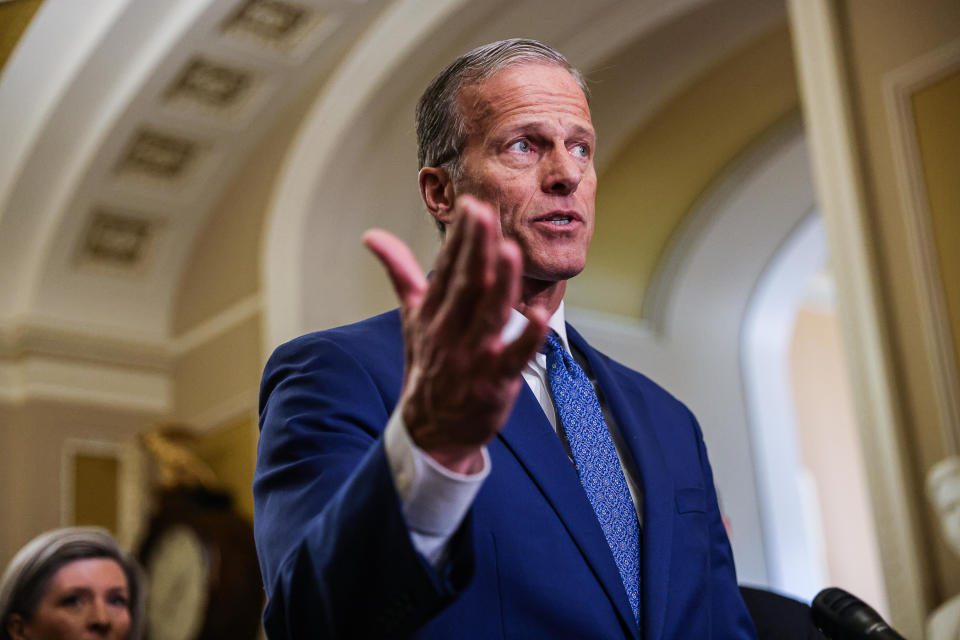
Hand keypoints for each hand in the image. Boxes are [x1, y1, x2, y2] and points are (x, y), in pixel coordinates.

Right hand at [364, 196, 547, 473]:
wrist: (430, 430)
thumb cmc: (427, 365)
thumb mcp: (411, 317)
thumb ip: (399, 272)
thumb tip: (372, 236)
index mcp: (431, 313)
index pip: (446, 269)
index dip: (459, 238)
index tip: (471, 206)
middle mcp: (448, 332)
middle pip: (466, 285)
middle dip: (476, 249)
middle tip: (485, 214)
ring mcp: (472, 358)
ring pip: (487, 315)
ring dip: (500, 284)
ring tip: (510, 250)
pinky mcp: (494, 383)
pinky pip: (512, 358)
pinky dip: (526, 339)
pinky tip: (539, 315)